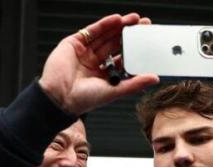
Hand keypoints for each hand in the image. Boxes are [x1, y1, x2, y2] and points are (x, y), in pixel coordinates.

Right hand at [38, 13, 158, 115]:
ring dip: (119, 27)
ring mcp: (84, 52)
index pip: (122, 58)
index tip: (147, 42)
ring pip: (105, 36)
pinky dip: (104, 24)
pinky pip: (91, 31)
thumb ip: (134, 84)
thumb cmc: (82, 100)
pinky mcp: (74, 44)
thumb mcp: (114, 91)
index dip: (135, 50)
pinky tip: (117, 19)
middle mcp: (94, 63)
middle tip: (144, 26)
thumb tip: (154, 78)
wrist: (59, 97)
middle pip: (115, 44)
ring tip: (134, 20)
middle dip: (130, 34)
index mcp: (103, 75)